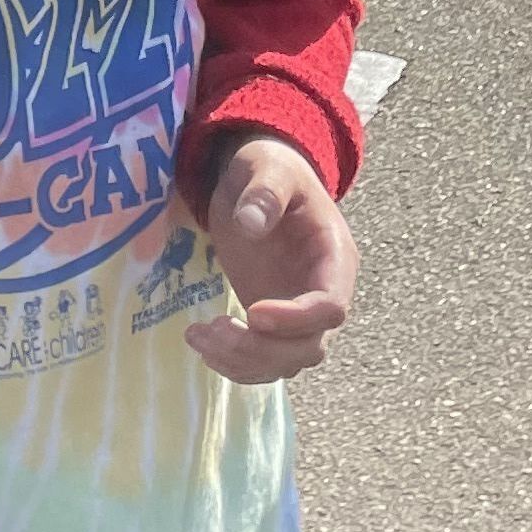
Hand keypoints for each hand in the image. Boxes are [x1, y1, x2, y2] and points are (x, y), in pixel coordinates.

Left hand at [185, 135, 358, 383]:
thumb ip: (265, 193)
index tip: (252, 313)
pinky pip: (264, 359)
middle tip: (212, 330)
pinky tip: (202, 343)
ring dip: (243, 361)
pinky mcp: (272, 322)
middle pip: (309, 346)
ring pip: (286, 362)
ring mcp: (298, 313)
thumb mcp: (269, 168)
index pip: (331, 307)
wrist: (261, 181)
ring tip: (197, 337)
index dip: (296, 319)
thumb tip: (251, 225)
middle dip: (261, 349)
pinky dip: (236, 362)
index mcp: (334, 258)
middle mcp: (324, 293)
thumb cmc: (270, 170)